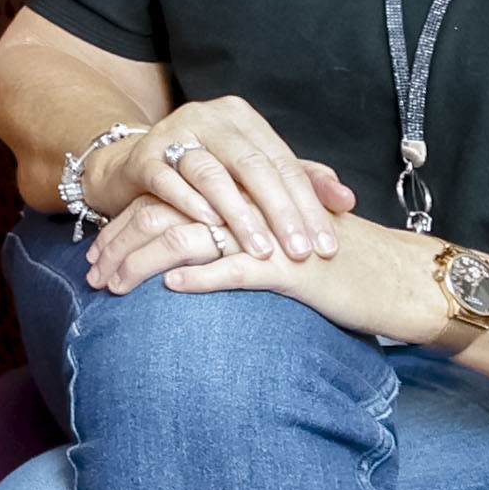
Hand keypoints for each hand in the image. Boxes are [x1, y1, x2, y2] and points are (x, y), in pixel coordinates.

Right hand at [69, 91, 355, 265]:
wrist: (137, 167)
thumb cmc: (206, 174)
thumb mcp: (253, 174)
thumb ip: (300, 182)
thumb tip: (348, 199)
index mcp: (242, 118)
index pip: (284, 164)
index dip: (309, 206)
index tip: (327, 246)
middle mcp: (209, 118)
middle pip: (253, 166)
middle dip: (280, 213)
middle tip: (299, 253)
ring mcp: (173, 133)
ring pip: (212, 173)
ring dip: (238, 214)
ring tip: (260, 249)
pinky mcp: (143, 156)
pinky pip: (169, 180)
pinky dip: (191, 204)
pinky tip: (210, 227)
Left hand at [109, 199, 447, 341]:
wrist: (397, 282)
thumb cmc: (338, 271)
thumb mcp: (280, 247)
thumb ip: (236, 241)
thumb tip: (180, 259)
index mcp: (243, 199)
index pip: (170, 202)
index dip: (128, 227)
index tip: (99, 253)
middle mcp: (250, 209)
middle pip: (165, 216)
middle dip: (121, 245)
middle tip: (91, 274)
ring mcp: (267, 236)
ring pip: (186, 240)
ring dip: (141, 264)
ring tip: (111, 287)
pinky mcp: (287, 269)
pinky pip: (232, 269)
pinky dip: (198, 277)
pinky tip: (168, 290)